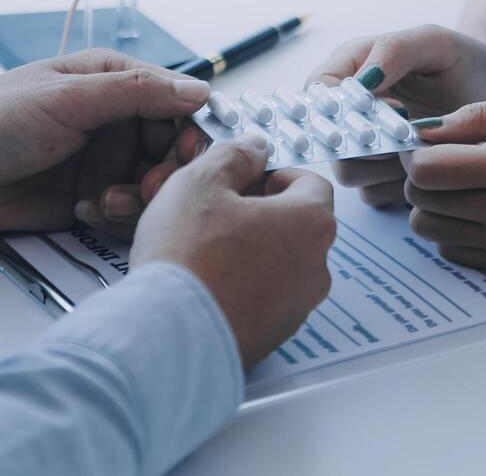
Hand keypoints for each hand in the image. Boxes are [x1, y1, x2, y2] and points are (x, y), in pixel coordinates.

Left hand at [0, 49, 209, 236]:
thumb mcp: (69, 98)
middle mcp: (117, 120)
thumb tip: (199, 90)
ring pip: (156, 185)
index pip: (177, 103)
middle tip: (147, 188)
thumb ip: (136, 92)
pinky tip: (88, 211)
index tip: (183, 155)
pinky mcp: (93, 197)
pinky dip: (118, 216)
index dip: (188, 131)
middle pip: (174, 150)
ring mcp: (106, 160)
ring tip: (106, 202)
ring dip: (140, 199)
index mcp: (115, 81)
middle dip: (166, 173)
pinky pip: (130, 211)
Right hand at [131, 136, 335, 367]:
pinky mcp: (274, 336)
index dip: (276, 175)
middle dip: (261, 213)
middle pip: (297, 224)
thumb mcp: (201, 182)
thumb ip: (234, 155)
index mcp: (310, 222)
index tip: (247, 179)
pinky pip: (266, 298)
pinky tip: (207, 283)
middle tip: (218, 212)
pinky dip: (244, 286)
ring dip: (252, 250)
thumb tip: (254, 148)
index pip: (311, 183)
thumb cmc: (187, 257)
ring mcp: (298, 306)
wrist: (169, 336)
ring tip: (206, 249)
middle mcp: (316, 266)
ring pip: (281, 262)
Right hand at [308, 24, 485, 206]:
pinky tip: (427, 166)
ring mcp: (363, 147)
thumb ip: (395, 50)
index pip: (318, 90)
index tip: (384, 108)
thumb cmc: (459, 58)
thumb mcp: (433, 41)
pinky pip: (374, 193)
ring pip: (349, 172)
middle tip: (403, 135)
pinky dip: (399, 186)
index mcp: (350, 67)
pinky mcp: (381, 175)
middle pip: (328, 140)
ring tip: (422, 147)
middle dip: (364, 143)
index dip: (340, 105)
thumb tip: (361, 83)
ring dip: (385, 166)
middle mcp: (349, 111)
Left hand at [401, 89, 485, 273]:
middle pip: (421, 201)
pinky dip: (454, 229)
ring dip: (435, 203)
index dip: (417, 150)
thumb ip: (484, 114)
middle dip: (423, 176)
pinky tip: (480, 206)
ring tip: (463, 182)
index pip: (426, 170)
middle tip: (445, 157)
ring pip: (432, 230)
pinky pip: (456, 252)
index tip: (428, 139)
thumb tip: (429, 127)